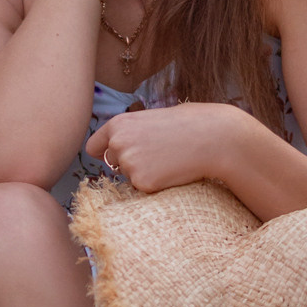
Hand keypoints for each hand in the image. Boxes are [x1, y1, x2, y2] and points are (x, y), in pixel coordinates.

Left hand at [85, 102, 243, 194]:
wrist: (213, 137)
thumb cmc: (189, 124)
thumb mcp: (153, 118)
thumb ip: (133, 131)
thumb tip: (120, 144)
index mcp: (118, 124)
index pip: (93, 146)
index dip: (104, 152)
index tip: (115, 156)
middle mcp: (117, 143)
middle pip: (113, 163)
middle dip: (129, 163)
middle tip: (157, 154)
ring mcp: (128, 164)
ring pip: (129, 176)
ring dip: (144, 173)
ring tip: (169, 159)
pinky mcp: (142, 182)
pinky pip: (143, 189)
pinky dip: (155, 184)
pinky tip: (172, 170)